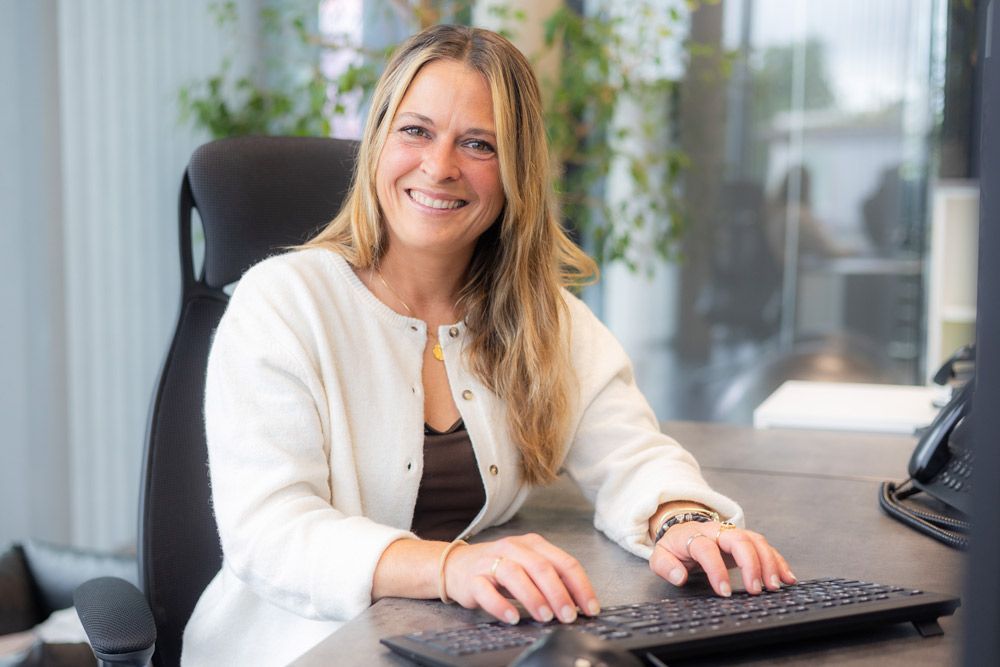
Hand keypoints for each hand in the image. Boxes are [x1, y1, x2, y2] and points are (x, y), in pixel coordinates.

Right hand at [443, 533, 599, 624]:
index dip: (580, 586)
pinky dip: (500, 605)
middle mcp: (512, 548)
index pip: (563, 562)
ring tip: (545, 617)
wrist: (457, 566)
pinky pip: (486, 591)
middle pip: (541, 567)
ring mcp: (490, 562)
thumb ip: (551, 579)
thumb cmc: (500, 569)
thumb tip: (578, 603)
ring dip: (533, 598)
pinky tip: (512, 618)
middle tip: (568, 616)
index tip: (590, 608)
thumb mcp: (528, 567)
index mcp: (532, 544)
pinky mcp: (472, 579)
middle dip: (558, 593)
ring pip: (515, 575)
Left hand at [649, 521, 795, 596]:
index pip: (706, 549)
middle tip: (756, 590)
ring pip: (756, 541)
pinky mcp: (746, 540)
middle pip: (738, 540)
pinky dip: (778, 561)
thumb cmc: (675, 546)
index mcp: (694, 535)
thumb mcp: (661, 555)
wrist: (683, 529)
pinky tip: (787, 577)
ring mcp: (733, 533)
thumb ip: (666, 567)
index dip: (716, 570)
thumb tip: (679, 577)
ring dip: (768, 563)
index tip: (724, 592)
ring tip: (774, 586)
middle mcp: (717, 531)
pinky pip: (766, 547)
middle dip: (750, 564)